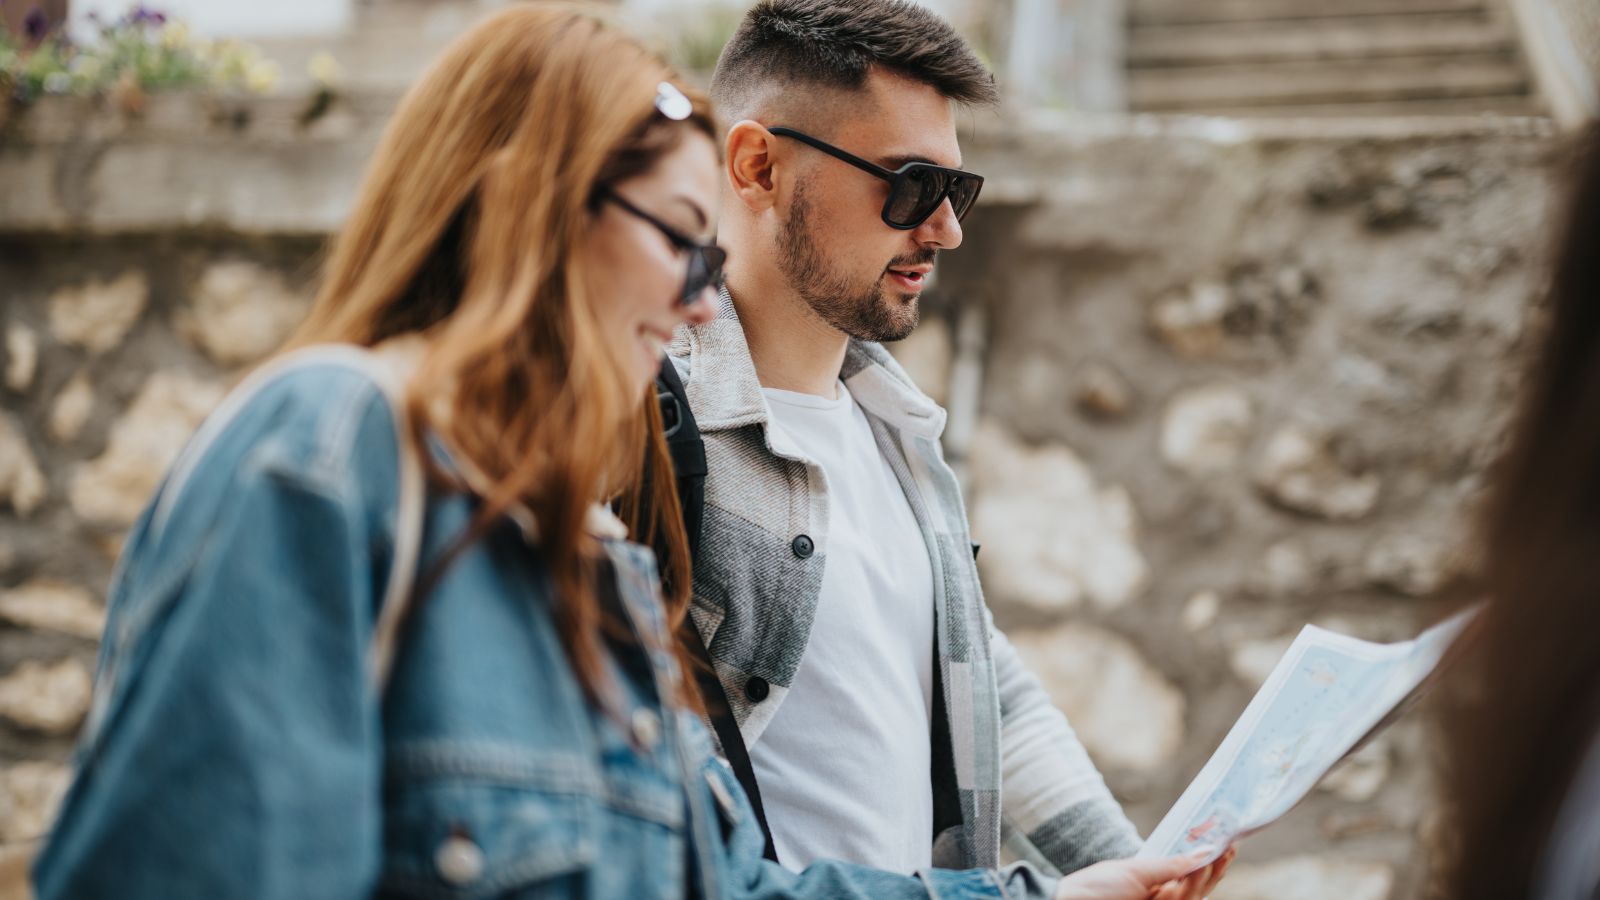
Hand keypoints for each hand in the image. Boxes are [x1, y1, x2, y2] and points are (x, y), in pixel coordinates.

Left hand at [1051, 847, 1235, 899]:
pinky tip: (1185, 879)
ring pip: (1192, 898)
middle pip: (1199, 891)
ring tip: (1204, 858)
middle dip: (1212, 871)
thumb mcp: (1135, 870)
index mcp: (1158, 886)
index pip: (1193, 878)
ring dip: (1196, 880)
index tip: (1228, 844)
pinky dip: (1184, 892)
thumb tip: (1202, 853)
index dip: (1212, 865)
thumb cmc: (1096, 887)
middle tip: (1226, 848)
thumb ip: (1170, 865)